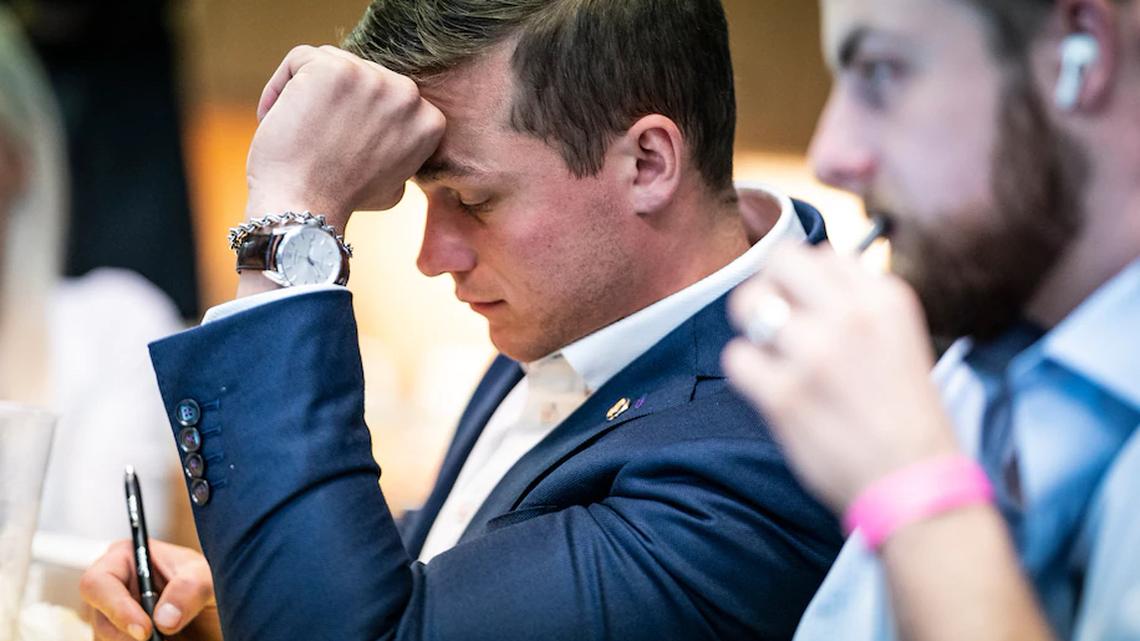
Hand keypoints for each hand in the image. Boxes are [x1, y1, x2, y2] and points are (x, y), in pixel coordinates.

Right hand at [80, 539, 220, 640]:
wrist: (214, 615)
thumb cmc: (207, 584)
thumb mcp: (208, 578)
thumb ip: (191, 588)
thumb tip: (163, 619)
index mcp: (125, 559)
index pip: (97, 583)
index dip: (116, 608)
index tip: (145, 630)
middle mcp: (112, 588)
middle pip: (100, 620)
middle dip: (129, 635)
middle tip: (160, 640)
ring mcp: (111, 617)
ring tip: (170, 637)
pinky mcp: (118, 638)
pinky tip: (168, 640)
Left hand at [245, 45, 445, 230]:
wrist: (307, 209)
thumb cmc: (341, 201)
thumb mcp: (393, 184)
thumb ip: (400, 155)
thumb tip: (391, 143)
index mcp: (430, 120)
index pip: (388, 95)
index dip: (357, 115)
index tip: (336, 141)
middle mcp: (408, 94)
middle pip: (362, 74)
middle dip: (334, 101)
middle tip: (312, 135)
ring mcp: (372, 78)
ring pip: (330, 62)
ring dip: (307, 92)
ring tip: (295, 129)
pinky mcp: (333, 69)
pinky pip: (299, 60)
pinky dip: (280, 86)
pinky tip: (272, 117)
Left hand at [721, 244, 959, 513]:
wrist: (915, 483)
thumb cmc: (906, 414)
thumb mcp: (900, 337)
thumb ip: (856, 302)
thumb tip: (806, 277)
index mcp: (885, 297)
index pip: (821, 252)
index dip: (804, 279)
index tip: (807, 305)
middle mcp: (849, 316)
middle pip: (778, 261)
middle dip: (769, 286)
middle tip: (774, 319)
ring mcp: (814, 354)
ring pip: (749, 305)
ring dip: (753, 329)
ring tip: (772, 354)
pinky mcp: (784, 395)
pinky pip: (737, 358)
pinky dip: (746, 371)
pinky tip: (769, 386)